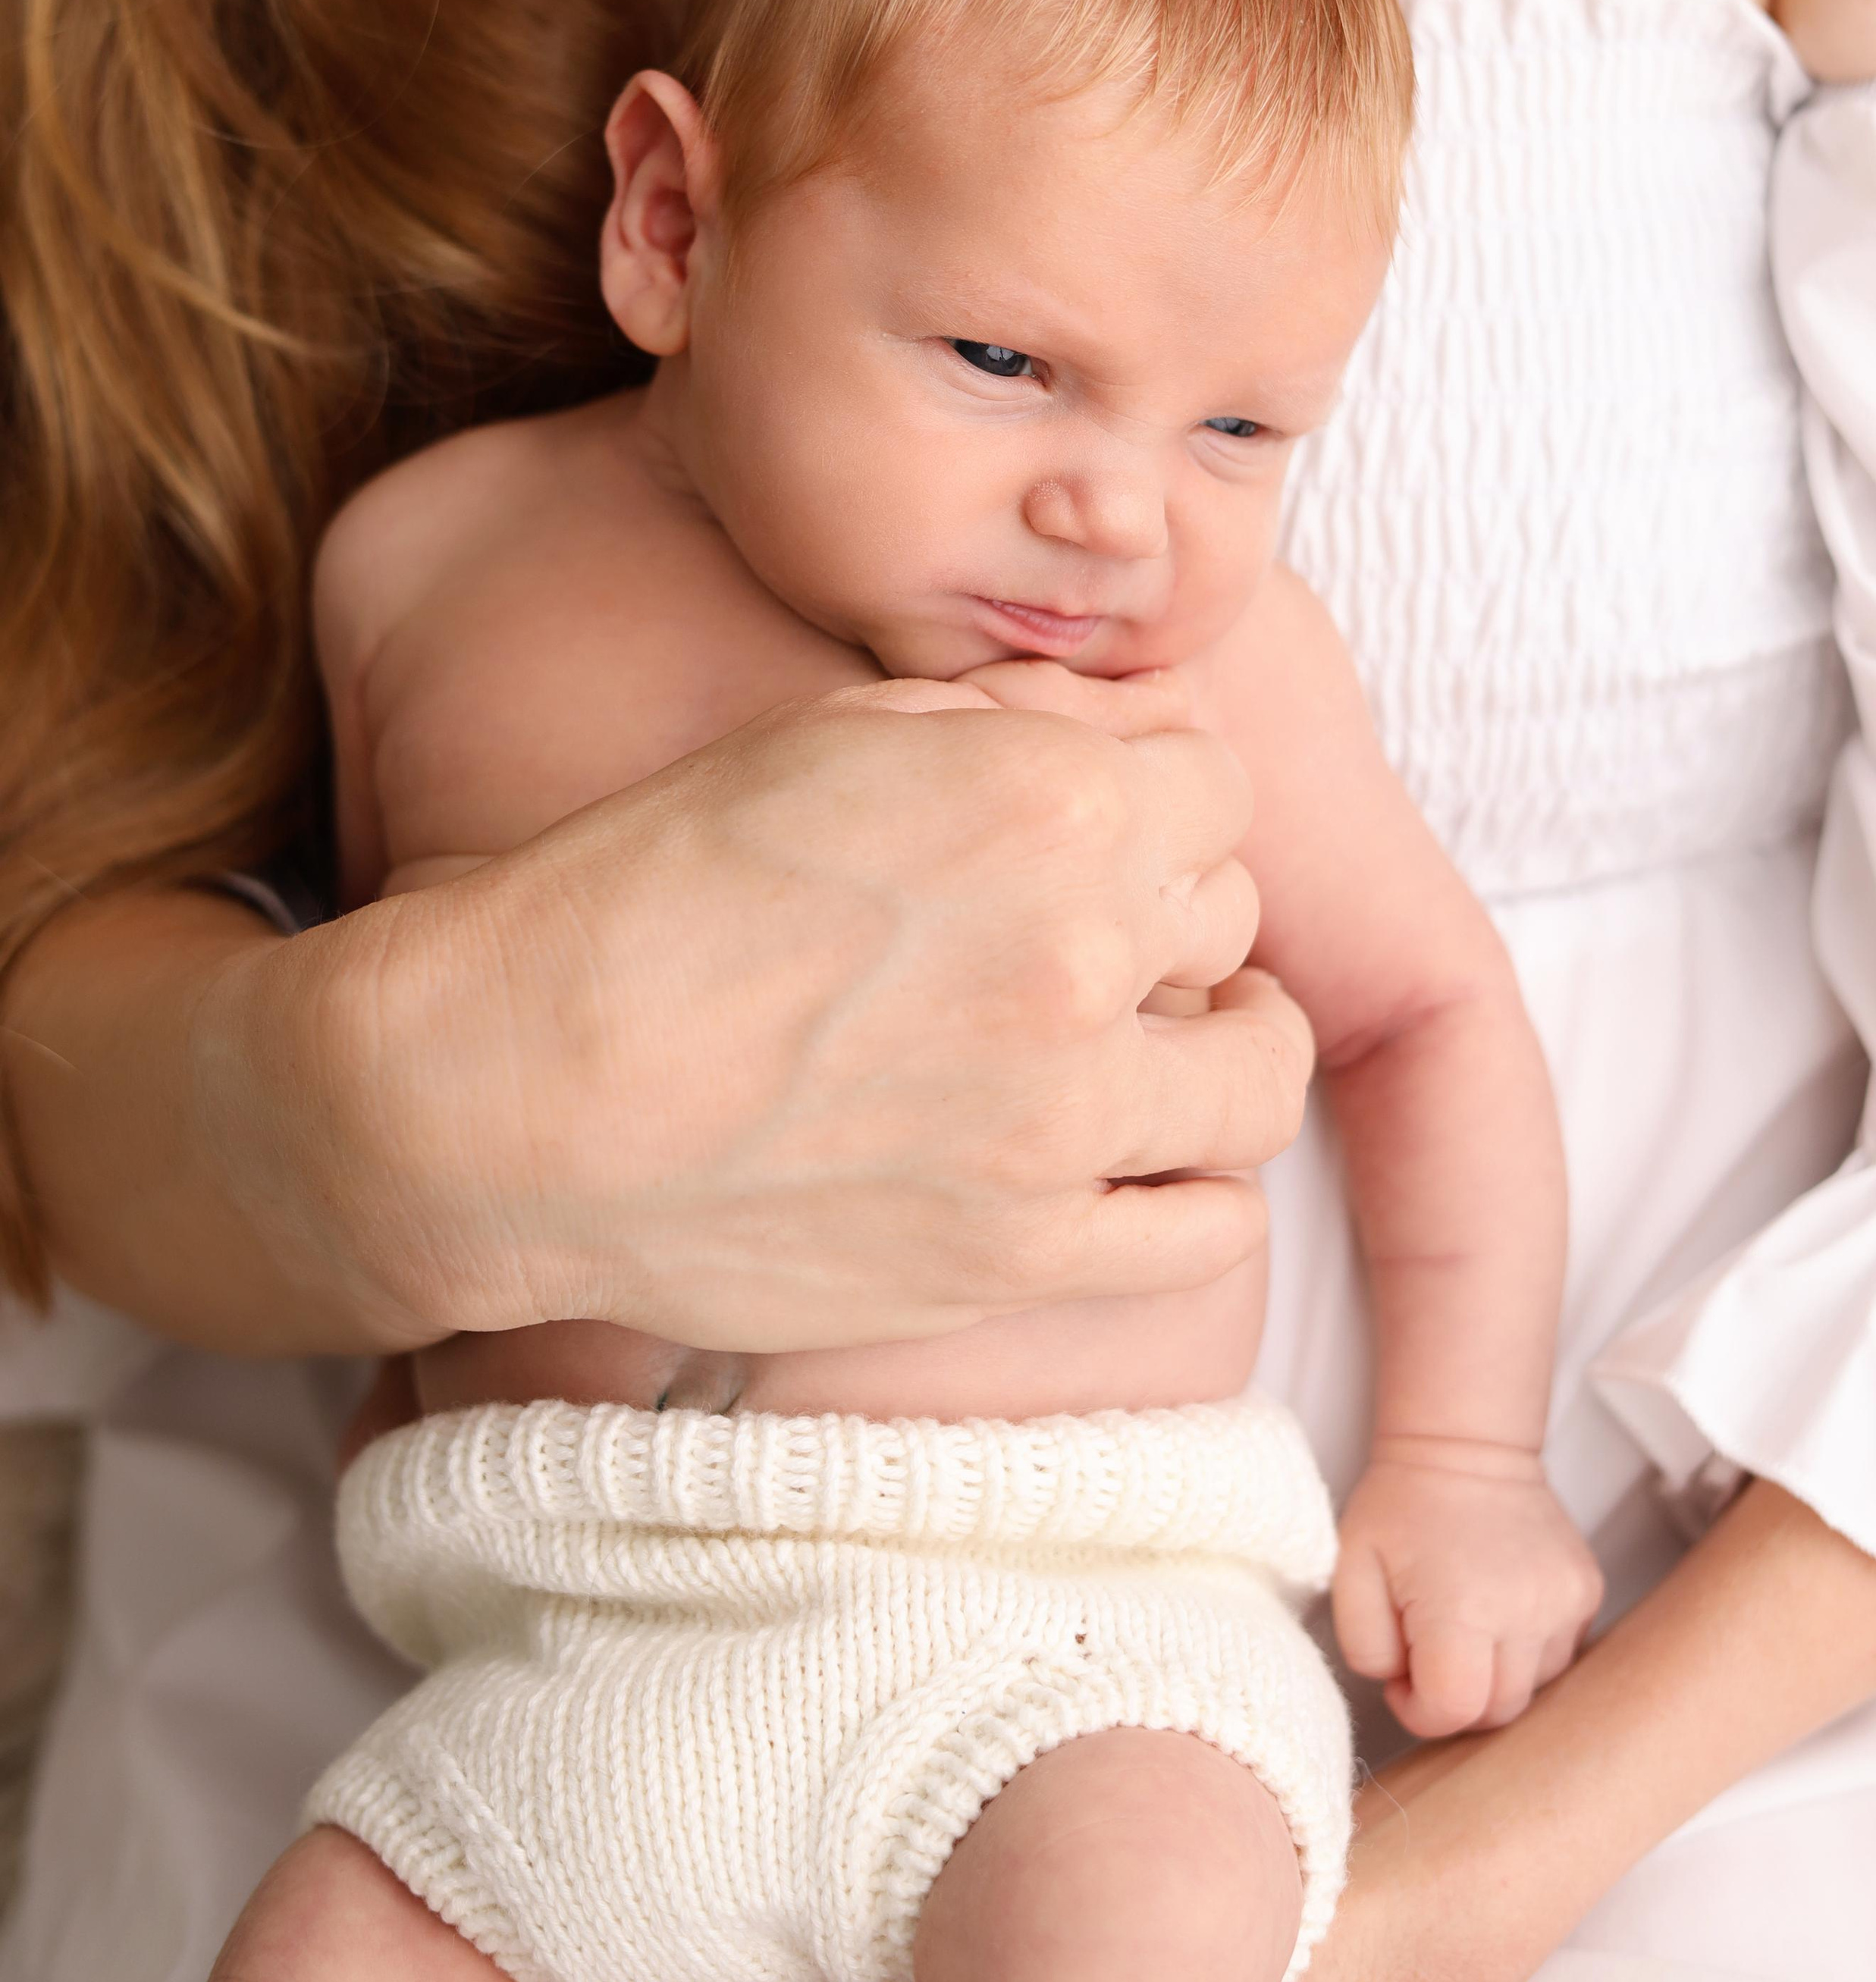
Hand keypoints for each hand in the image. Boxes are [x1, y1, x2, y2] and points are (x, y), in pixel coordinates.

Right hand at [192, 679, 1313, 1350]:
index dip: (1161, 798)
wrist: (510, 1097)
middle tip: (1094, 933)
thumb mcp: (817, 740)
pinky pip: (1209, 1229)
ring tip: (1152, 1046)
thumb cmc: (642, 892)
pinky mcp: (1021, 1257)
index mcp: (1043, 799)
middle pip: (1235, 915)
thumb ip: (997, 724)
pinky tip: (1128, 1160)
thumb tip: (1122, 732)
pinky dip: (1190, 1189)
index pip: (1219, 784)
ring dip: (1216, 1045)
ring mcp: (1059, 1121)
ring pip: (1258, 1072)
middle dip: (1172, 909)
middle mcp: (1080, 952)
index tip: (1110, 827)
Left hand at [1332, 1441, 1602, 1734]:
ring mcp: (1565, 1602)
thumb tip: (1403, 1685)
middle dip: (1456, 1701)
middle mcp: (1525, 1611)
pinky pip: (1558, 1655)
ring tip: (1462, 1626)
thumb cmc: (1401, 1505)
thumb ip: (1365, 1648)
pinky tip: (1498, 1610)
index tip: (1401, 1677)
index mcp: (1462, 1608)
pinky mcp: (1587, 1592)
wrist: (1465, 1444)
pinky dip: (1526, 1651)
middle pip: (1497, 1711)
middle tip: (1426, 1654)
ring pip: (1532, 1688)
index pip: (1453, 1710)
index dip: (1419, 1710)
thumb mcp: (1348, 1571)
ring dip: (1493, 1677)